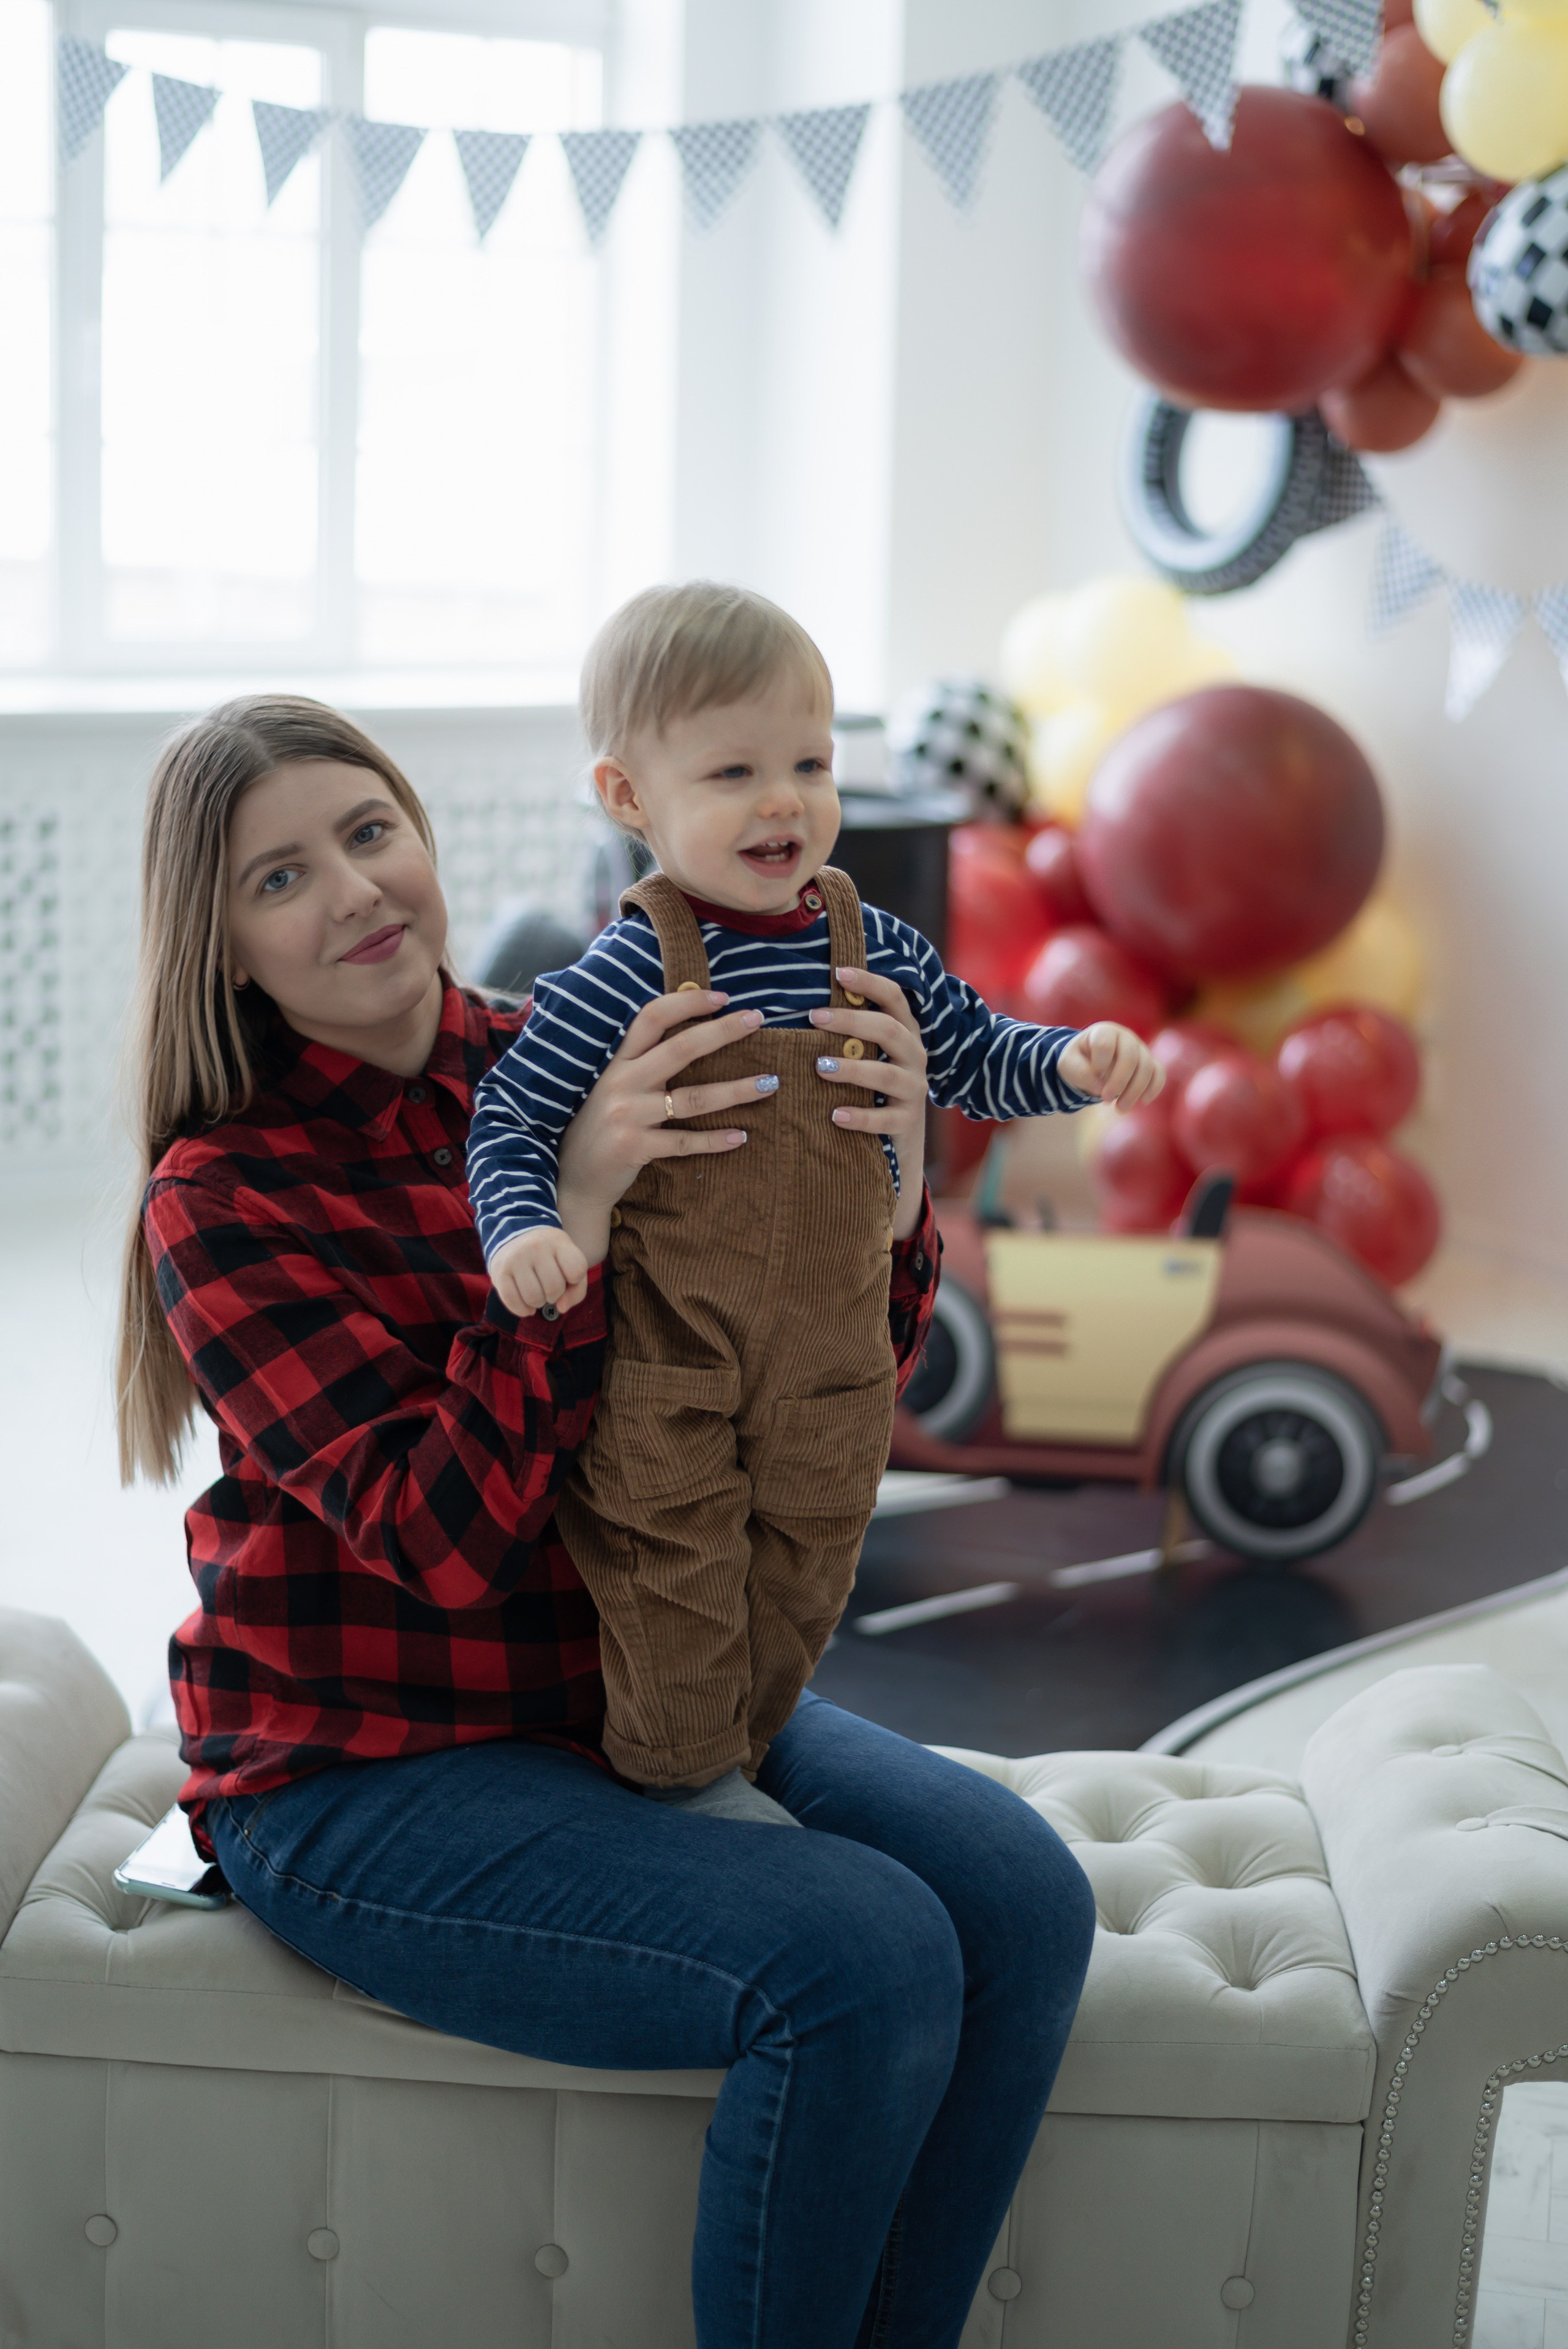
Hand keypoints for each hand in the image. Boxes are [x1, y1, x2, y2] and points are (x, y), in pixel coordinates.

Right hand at [490, 1228, 590, 1317]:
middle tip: (549, 1286)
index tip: (567, 1275)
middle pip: (554, 1288)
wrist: (516, 1238)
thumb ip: (576, 1289)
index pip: (576, 1270)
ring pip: (534, 1298)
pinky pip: (513, 1303)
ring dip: (539, 1303)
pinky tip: (527, 1305)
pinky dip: (523, 1310)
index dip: (575, 1280)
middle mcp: (535, 1246)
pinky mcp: (499, 1272)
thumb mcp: (569, 1263)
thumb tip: (561, 1308)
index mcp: (558, 1241)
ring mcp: (515, 1258)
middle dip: (555, 1295)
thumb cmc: (550, 1257)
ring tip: (537, 1292)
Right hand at [555, 990, 780, 1267]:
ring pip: (692, 1098)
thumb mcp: (614, 1088)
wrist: (574, 1180)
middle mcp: (622, 1083)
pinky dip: (715, 1140)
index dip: (687, 1002)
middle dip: (722, 1031)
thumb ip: (643, 1064)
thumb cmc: (602, 1128)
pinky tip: (742, 1136)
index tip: (723, 997)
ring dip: (735, 1090)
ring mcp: (628, 1116)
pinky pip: (683, 1142)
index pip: (652, 1017)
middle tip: (758, 1019)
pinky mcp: (634, 1148)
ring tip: (769, 1083)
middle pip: (680, 1048)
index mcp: (619, 1063)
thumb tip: (691, 1035)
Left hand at [809, 965, 928, 1239]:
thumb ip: (849, 1032)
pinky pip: (885, 1119)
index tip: (839, 973)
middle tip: (814, 1017)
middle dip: (852, 1021)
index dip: (870, 983)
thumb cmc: (871, 1087)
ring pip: (887, 1075)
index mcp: (904, 1032)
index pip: (894, 998)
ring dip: (853, 1069)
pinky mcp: (906, 1122)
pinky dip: (860, 1117)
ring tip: (820, 1067)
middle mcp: (914, 1056)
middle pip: (889, 1030)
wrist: (898, 1141)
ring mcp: (914, 1089)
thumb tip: (804, 1003)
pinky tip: (834, 1115)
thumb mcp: (867, 1054)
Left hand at [1058, 1022, 1165, 1111]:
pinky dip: (1154, 1088)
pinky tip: (1143, 1101)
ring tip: (1120, 1108)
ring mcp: (1140, 1049)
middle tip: (1106, 1099)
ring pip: (1146, 1067)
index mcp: (1103, 1032)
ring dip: (1134, 1091)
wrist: (1090, 1062)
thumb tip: (1100, 1088)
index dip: (1100, 1062)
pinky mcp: (1149, 1063)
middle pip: (1130, 1057)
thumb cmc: (1079, 1061)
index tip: (1094, 1074)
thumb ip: (1080, 1073)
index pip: (1105, 1043)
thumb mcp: (1069, 1065)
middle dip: (1119, 1082)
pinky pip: (1158, 1073)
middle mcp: (1125, 1037)